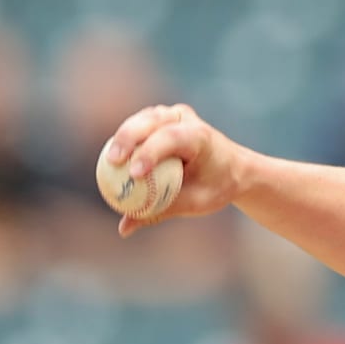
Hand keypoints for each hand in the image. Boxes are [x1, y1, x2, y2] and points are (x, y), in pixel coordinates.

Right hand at [101, 103, 250, 236]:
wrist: (235, 168)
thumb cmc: (216, 187)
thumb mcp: (195, 203)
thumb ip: (160, 211)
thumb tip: (123, 228)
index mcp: (202, 137)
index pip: (173, 138)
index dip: (150, 152)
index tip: (134, 173)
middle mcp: (188, 120)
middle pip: (153, 121)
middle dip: (129, 138)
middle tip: (112, 162)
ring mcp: (174, 115)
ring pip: (144, 118)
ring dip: (124, 135)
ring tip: (109, 159)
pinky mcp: (163, 117)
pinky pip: (140, 124)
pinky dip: (127, 137)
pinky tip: (115, 155)